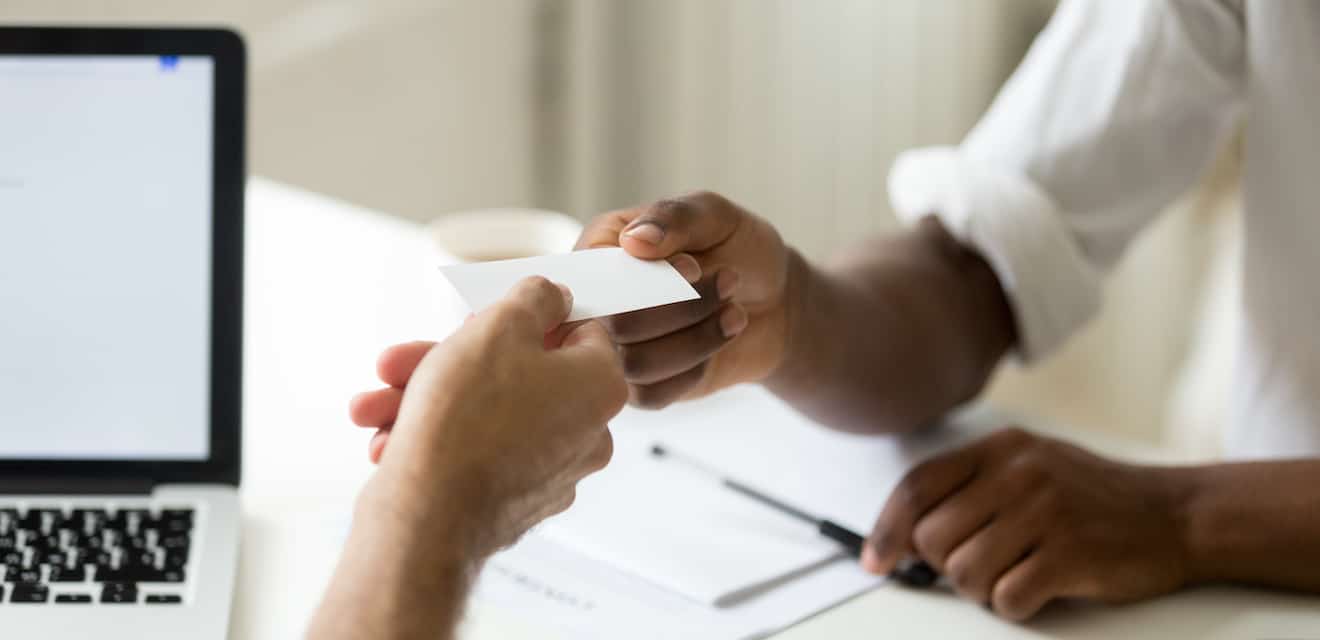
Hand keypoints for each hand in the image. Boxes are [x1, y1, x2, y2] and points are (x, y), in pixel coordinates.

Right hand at [350, 277, 627, 557]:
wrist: (428, 519)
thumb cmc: (466, 422)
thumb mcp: (499, 327)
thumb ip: (534, 299)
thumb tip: (553, 296)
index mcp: (601, 386)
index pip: (580, 330)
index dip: (528, 317)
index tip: (486, 318)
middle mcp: (589, 433)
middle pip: (520, 374)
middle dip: (449, 363)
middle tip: (400, 363)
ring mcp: (554, 473)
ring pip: (488, 415)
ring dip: (425, 401)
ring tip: (373, 405)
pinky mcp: (518, 503)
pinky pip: (479, 454)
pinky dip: (437, 441)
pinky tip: (389, 439)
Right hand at [576, 191, 794, 407]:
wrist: (774, 300)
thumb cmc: (736, 248)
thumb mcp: (714, 216)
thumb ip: (675, 218)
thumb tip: (634, 240)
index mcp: (599, 249)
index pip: (594, 276)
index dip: (642, 279)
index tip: (694, 266)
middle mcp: (599, 301)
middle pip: (615, 324)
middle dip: (682, 307)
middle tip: (730, 280)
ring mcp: (615, 349)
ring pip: (635, 364)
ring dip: (696, 338)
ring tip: (733, 311)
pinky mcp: (641, 386)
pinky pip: (653, 394)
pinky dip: (695, 368)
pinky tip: (719, 340)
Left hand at [862, 428, 1190, 620]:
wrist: (1178, 514)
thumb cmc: (1095, 498)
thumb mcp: (1030, 466)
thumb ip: (972, 488)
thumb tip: (907, 533)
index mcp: (1000, 448)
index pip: (917, 486)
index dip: (887, 529)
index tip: (875, 560)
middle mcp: (1018, 473)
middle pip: (933, 537)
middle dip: (947, 566)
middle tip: (984, 566)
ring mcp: (1044, 511)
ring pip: (963, 572)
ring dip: (981, 589)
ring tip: (1014, 576)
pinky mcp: (1069, 553)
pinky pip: (1006, 598)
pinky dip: (1014, 605)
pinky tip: (1040, 588)